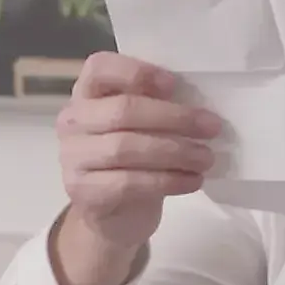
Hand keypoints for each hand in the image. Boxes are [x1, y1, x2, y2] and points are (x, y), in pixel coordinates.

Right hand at [56, 52, 221, 254]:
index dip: (137, 72)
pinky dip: (166, 181)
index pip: (99, 68)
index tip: (174, 84)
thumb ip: (155, 105)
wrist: (114, 217)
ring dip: (175, 152)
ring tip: (206, 158)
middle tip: (212, 127)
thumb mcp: (143, 127)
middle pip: (122, 111)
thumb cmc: (133, 162)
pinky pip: (128, 182)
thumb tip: (195, 99)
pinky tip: (191, 181)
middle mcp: (72, 121)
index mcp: (86, 93)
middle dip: (174, 118)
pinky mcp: (83, 191)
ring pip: (125, 147)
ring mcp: (72, 157)